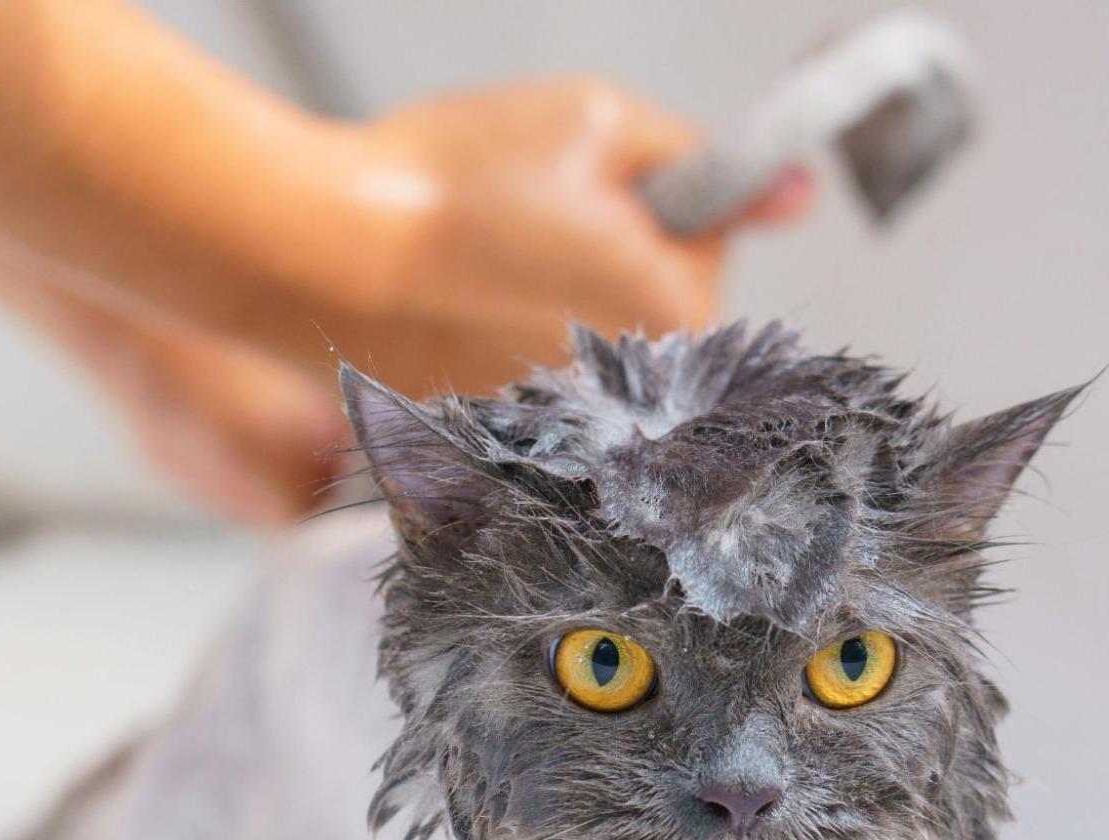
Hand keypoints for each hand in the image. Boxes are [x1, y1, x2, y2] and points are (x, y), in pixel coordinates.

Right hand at [335, 78, 810, 395]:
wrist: (314, 259)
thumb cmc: (446, 188)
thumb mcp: (590, 121)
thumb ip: (704, 157)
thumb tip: (794, 191)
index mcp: (677, 316)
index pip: (714, 242)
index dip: (652, 195)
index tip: (592, 184)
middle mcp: (637, 397)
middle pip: (658, 309)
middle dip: (610, 258)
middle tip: (526, 219)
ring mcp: (571, 434)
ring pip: (597, 351)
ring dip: (558, 307)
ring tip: (482, 266)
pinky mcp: (511, 449)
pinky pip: (540, 389)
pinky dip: (507, 348)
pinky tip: (456, 311)